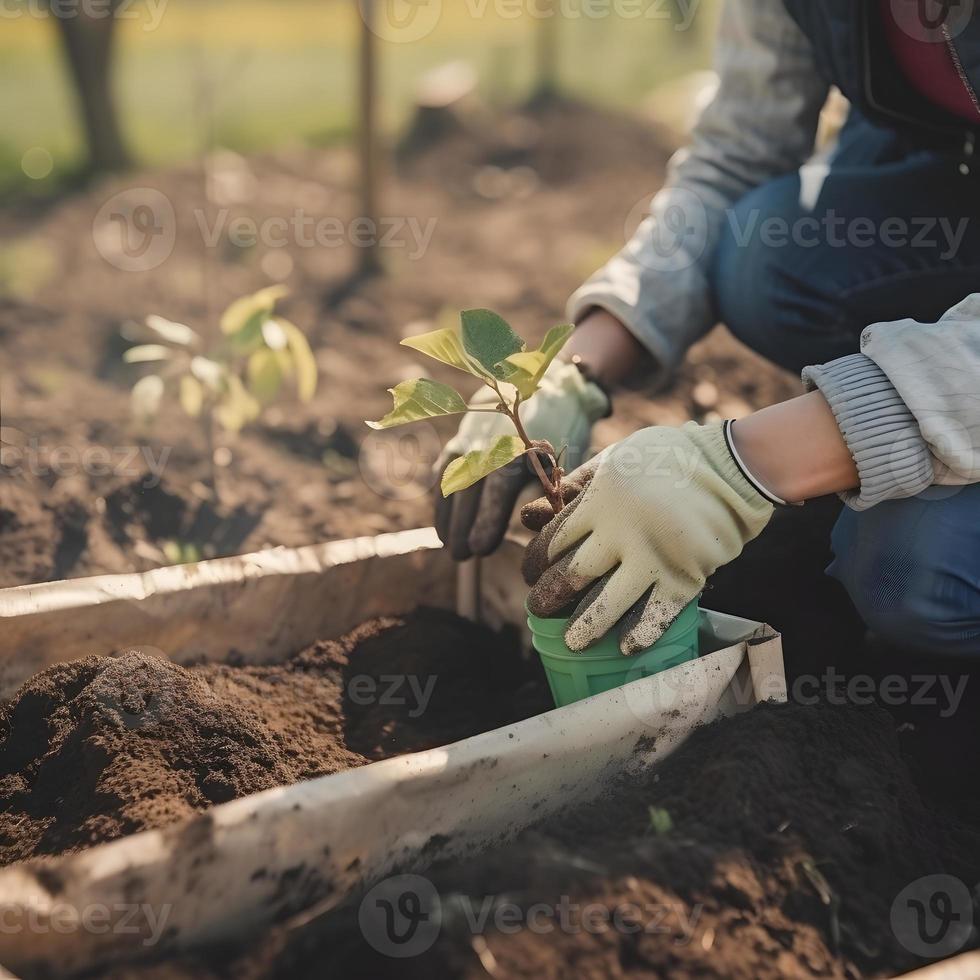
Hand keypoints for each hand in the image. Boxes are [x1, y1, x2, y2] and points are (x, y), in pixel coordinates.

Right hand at [434, 360, 607, 560]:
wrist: (551, 382)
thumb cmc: (565, 429)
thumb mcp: (565, 457)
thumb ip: (550, 489)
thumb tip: (538, 525)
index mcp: (519, 446)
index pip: (497, 488)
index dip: (487, 519)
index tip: (480, 548)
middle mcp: (490, 440)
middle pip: (470, 489)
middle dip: (463, 525)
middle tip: (461, 556)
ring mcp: (472, 435)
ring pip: (452, 479)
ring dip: (447, 514)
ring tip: (449, 544)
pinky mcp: (463, 434)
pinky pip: (447, 466)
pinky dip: (441, 493)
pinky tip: (441, 519)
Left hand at [521, 421, 774, 653]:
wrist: (731, 467)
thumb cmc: (667, 458)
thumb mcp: (615, 459)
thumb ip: (574, 485)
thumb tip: (529, 517)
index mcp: (600, 501)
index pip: (554, 540)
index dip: (537, 559)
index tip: (533, 570)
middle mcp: (620, 533)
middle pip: (571, 575)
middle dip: (549, 597)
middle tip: (539, 608)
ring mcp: (652, 558)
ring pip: (606, 605)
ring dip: (584, 627)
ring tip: (571, 642)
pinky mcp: (684, 577)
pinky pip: (656, 615)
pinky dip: (640, 634)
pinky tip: (625, 646)